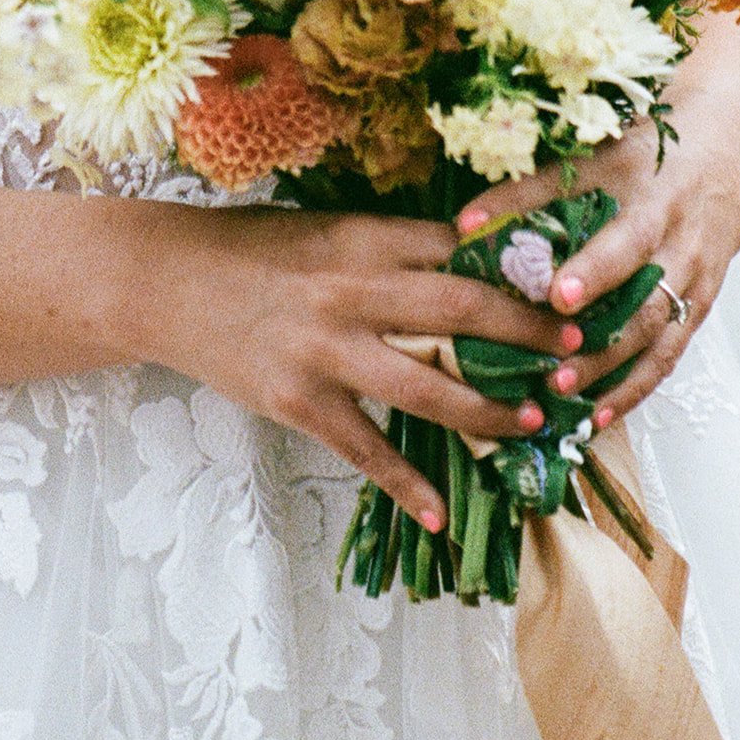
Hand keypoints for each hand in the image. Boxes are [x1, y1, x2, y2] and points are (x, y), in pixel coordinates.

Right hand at [134, 205, 582, 530]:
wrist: (163, 283)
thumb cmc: (251, 248)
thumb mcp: (324, 228)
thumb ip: (390, 246)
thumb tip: (471, 261)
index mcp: (362, 238)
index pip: (458, 250)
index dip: (518, 270)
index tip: (566, 285)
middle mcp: (350, 291)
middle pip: (460, 312)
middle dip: (527, 334)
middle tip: (576, 352)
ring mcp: (323, 351)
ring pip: (425, 388)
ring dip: (488, 411)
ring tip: (532, 425)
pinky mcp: (297, 402)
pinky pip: (365, 449)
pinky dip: (406, 484)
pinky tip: (441, 511)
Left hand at [455, 114, 739, 430]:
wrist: (729, 162)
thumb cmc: (649, 157)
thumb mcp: (595, 159)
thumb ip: (530, 191)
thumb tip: (463, 225)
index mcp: (656, 205)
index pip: (626, 241)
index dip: (594, 270)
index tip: (556, 296)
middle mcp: (680, 250)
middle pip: (644, 303)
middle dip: (600, 340)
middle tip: (554, 369)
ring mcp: (693, 285)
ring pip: (654, 339)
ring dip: (610, 372)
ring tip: (562, 396)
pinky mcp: (696, 311)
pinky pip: (666, 358)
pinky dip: (634, 389)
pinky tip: (597, 416)